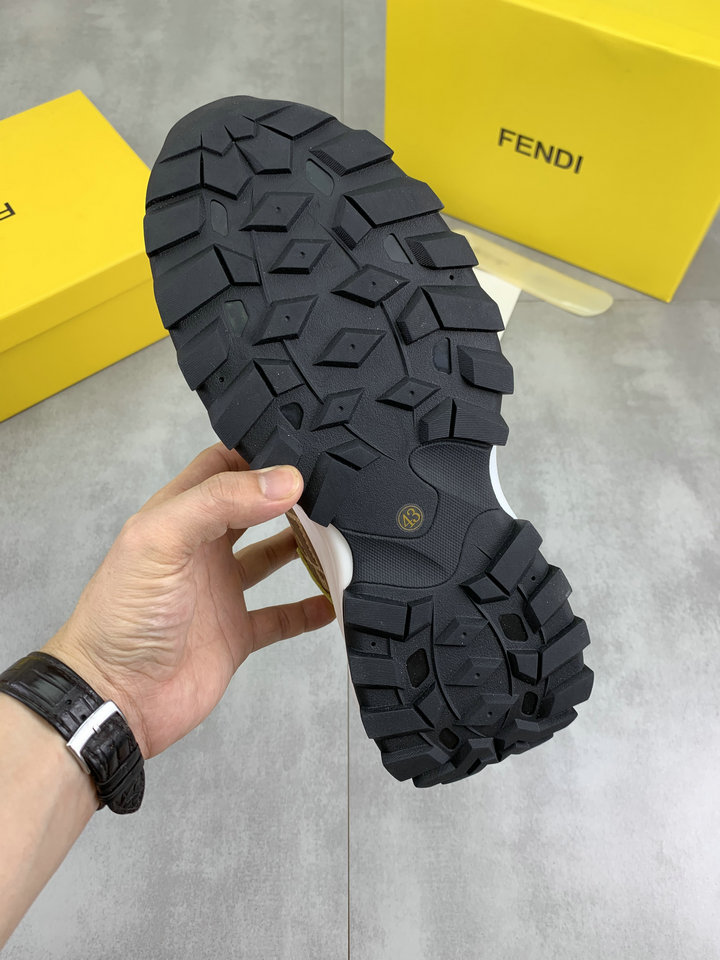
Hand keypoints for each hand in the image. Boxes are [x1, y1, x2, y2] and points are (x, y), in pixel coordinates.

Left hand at [42, 444, 334, 757]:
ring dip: (301, 547)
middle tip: (327, 490)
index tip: (297, 451)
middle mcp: (201, 550)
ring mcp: (219, 591)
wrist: (116, 697)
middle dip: (287, 496)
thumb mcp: (162, 540)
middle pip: (252, 508)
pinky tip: (331, 601)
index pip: (220, 467)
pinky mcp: (235, 633)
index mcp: (178, 517)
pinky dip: (308, 610)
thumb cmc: (119, 617)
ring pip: (271, 557)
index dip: (255, 454)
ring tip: (337, 535)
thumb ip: (219, 503)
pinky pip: (280, 616)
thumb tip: (282, 481)